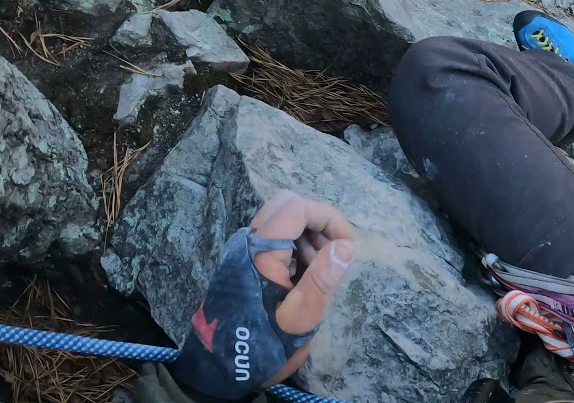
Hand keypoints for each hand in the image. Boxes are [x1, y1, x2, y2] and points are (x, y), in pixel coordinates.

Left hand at [249, 191, 356, 385]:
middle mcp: (247, 244)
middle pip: (286, 204)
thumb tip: (346, 246)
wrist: (222, 371)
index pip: (296, 208)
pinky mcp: (244, 263)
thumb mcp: (299, 319)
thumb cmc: (263, 346)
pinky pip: (274, 237)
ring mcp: (242, 252)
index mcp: (259, 253)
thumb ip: (322, 280)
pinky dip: (296, 246)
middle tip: (333, 251)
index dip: (328, 217)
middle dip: (318, 220)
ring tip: (320, 269)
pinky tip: (304, 276)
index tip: (348, 244)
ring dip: (308, 233)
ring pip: (281, 218)